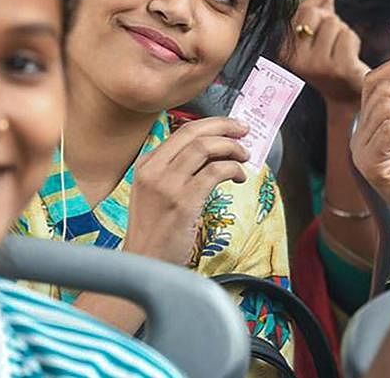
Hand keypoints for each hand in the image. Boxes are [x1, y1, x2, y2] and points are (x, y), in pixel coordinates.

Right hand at [122, 117, 248, 265]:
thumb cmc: (155, 233)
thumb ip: (177, 172)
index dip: (211, 125)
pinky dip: (232, 168)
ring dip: (231, 147)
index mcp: (146, 165)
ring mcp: (167, 185)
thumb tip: (214, 154)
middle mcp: (153, 170)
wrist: (144, 264)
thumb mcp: (156, 194)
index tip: (230, 127)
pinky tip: (239, 177)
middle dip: (224, 126)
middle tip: (244, 130)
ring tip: (244, 156)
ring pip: (205, 147)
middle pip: (194, 133)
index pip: (182, 132)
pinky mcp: (183, 202)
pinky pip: (215, 172)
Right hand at [283, 0, 369, 104]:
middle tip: (334, 37)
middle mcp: (296, 59)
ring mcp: (316, 65)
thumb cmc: (332, 62)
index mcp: (285, 50)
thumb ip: (320, 11)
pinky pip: (348, 36)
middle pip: (317, 15)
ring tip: (340, 51)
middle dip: (331, 20)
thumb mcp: (319, 37)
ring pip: (335, 25)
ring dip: (343, 33)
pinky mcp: (337, 68)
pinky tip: (350, 57)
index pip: (301, 11)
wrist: (346, 96)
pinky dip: (353, 42)